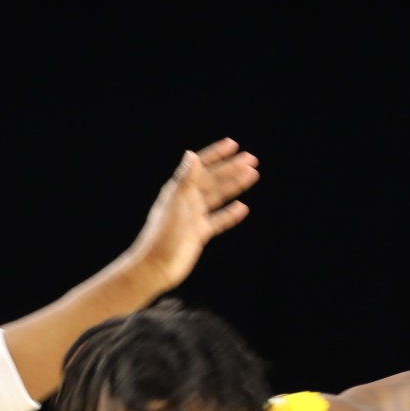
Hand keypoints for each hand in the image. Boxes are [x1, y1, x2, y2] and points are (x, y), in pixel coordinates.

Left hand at [124, 138, 258, 293]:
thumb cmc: (161, 234)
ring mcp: (194, 216)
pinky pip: (219, 220)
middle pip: (214, 179)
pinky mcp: (199, 233)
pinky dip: (231, 214)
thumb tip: (191, 154)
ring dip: (235, 186)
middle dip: (232, 168)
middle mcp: (187, 200)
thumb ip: (185, 179)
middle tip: (252, 159)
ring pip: (219, 197)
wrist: (156, 266)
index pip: (200, 166)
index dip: (217, 154)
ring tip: (253, 175)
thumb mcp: (175, 203)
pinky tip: (242, 207)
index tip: (233, 144)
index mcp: (179, 189)